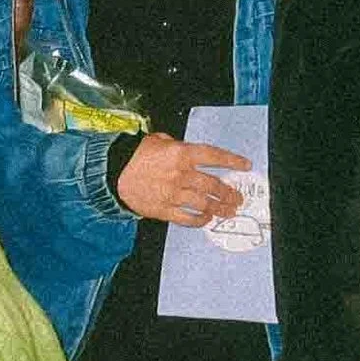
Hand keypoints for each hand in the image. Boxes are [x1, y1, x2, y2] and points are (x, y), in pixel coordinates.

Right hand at [115, 132, 251, 225]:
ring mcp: (173, 194)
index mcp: (181, 154)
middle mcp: (180, 174)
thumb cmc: (137, 154)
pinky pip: (187, 218)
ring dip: (219, 209)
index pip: (214, 157)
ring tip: (228, 211)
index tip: (245, 166)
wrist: (114, 173)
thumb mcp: (160, 141)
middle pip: (213, 185)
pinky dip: (200, 220)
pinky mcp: (164, 209)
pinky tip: (206, 219)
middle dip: (229, 193)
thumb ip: (180, 147)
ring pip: (204, 204)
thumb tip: (194, 155)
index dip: (232, 162)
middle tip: (237, 198)